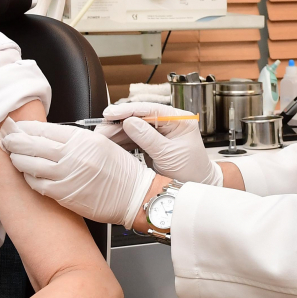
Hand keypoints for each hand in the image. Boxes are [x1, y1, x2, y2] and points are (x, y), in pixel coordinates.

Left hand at [1, 119, 154, 226]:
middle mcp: (71, 155)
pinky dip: (28, 177)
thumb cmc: (121, 171)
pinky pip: (37, 184)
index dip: (25, 127)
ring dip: (17, 158)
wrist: (133, 197)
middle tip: (5, 137)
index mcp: (82, 139)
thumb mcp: (101, 143)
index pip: (43, 129)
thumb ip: (75, 139)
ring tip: (12, 155)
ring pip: (29, 164)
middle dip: (14, 140)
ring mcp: (65, 176)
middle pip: (31, 144)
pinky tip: (27, 174)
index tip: (15, 125)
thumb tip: (49, 136)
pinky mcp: (63, 194)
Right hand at [97, 103, 221, 186]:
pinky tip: (109, 143)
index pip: (150, 109)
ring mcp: (159, 133)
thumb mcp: (169, 155)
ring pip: (134, 128)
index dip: (128, 110)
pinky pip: (133, 139)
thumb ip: (149, 138)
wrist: (195, 188)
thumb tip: (129, 122)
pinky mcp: (151, 144)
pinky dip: (121, 141)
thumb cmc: (191, 172)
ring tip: (102, 136)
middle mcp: (168, 123)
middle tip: (102, 128)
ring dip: (117, 132)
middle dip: (119, 122)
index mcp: (178, 120)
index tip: (111, 113)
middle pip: (139, 117)